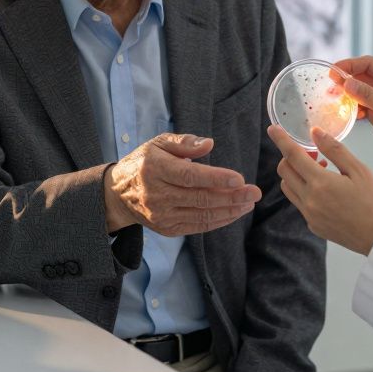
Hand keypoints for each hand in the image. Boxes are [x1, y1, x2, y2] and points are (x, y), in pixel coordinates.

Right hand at [104, 133, 261, 236]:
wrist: (118, 194)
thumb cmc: (143, 163)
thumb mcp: (158, 143)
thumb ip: (184, 143)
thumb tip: (209, 144)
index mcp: (155, 169)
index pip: (189, 176)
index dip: (216, 178)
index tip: (239, 178)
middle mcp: (157, 195)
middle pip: (200, 198)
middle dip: (231, 196)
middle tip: (255, 192)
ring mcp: (161, 215)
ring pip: (201, 215)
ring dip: (229, 210)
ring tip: (249, 203)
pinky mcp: (167, 229)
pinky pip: (197, 226)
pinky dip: (219, 221)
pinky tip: (234, 212)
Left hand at [269, 125, 372, 254]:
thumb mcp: (360, 170)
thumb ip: (335, 150)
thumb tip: (315, 132)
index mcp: (320, 183)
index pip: (292, 155)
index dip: (280, 140)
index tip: (273, 129)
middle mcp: (309, 200)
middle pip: (285, 171)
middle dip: (292, 157)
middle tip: (314, 154)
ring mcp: (310, 216)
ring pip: (289, 188)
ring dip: (296, 174)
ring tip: (322, 171)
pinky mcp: (314, 226)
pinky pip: (300, 203)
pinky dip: (304, 191)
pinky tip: (326, 191)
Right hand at [335, 55, 372, 196]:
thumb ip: (368, 95)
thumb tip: (346, 82)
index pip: (370, 64)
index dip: (350, 65)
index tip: (333, 71)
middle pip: (362, 76)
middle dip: (346, 80)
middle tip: (329, 87)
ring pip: (359, 91)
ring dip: (346, 95)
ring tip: (333, 100)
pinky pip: (360, 107)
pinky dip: (351, 108)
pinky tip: (346, 114)